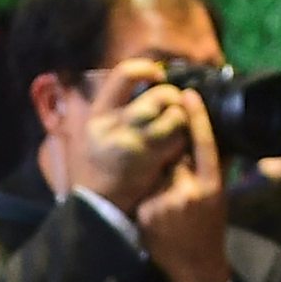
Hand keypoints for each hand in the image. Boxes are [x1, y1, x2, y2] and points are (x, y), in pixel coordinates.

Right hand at [66, 61, 189, 215]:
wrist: (98, 211)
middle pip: (156, 96)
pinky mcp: (149, 161)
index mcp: (98, 116)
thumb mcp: (97, 135)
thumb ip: (116, 111)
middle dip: (172, 99)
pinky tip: (177, 148)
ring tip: (177, 128)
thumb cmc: (100, 172)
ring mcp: (131, 143)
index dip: (145, 69)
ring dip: (182, 120)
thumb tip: (148, 82)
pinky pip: (178, 141)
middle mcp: (113, 126)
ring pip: (173, 117)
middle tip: (175, 107)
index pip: (123, 75)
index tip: (157, 75)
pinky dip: (183, 141)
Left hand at [133, 86, 233, 281]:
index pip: (204, 143)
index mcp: (212, 185)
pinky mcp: (148, 213)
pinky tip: (158, 216)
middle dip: (174, 161)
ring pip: (158, 173)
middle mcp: (191, 191)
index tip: (188, 95)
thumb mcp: (218, 196)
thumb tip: (216, 135)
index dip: (196, 117)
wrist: (195, 266)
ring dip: (160, 181)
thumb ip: (215, 167)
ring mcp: (167, 202)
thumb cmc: (209, 227)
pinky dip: (149, 198)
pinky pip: (145, 191)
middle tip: (180, 184)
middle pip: (175, 156)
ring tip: (172, 206)